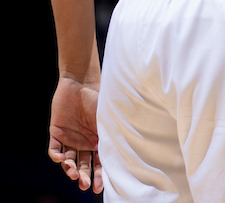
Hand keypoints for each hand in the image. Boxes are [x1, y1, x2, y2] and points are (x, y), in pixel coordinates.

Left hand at [48, 77, 102, 192]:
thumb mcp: (109, 118)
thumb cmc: (99, 98)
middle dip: (83, 176)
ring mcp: (70, 138)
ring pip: (69, 160)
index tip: (98, 187)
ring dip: (70, 169)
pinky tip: (61, 159)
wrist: (80, 82)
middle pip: (84, 165)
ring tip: (72, 173)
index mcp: (99, 140)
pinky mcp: (56, 132)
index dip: (99, 175)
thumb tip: (126, 153)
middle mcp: (85, 142)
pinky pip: (54, 148)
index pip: (99, 162)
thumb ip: (113, 133)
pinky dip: (56, 156)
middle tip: (84, 185)